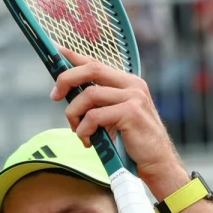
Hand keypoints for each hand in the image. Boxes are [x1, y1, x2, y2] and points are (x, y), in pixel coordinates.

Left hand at [53, 48, 186, 197]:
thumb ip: (98, 103)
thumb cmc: (132, 143)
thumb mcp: (114, 117)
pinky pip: (94, 116)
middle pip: (91, 69)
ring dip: (75, 114)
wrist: (157, 162)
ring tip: (79, 132)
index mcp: (128, 82)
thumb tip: (67, 94)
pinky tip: (89, 142)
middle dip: (67, 79)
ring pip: (89, 95)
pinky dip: (84, 130)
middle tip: (55, 96)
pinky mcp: (131, 113)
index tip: (54, 50)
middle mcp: (133, 85)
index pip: (96, 63)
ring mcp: (134, 97)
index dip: (73, 56)